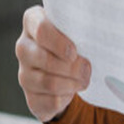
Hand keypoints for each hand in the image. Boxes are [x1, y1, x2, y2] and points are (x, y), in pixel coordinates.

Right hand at [15, 6, 91, 122]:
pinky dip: (67, 97)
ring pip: (49, 82)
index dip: (59, 43)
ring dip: (73, 83)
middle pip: (45, 59)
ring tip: (83, 79)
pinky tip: (72, 89)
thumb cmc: (75, 43)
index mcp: (33, 22)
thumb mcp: (77, 30)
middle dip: (72, 67)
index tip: (74, 51)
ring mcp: (24, 74)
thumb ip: (82, 28)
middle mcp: (24, 47)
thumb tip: (99, 34)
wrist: (68, 70)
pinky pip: (51, 101)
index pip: (40, 29)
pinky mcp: (31, 97)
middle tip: (86, 67)